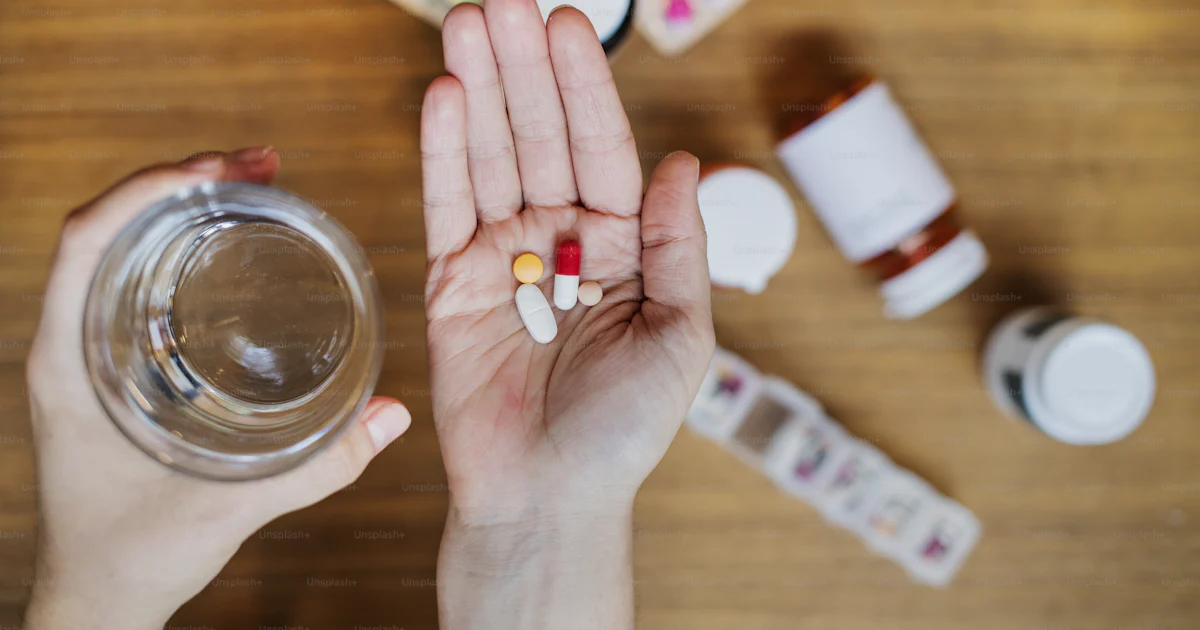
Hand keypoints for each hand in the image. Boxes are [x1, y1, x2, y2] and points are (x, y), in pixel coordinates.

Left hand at [23, 149, 412, 629]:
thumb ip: (316, 467)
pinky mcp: (113, 368)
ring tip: (254, 186)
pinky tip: (233, 247)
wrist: (98, 598)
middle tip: (259, 165)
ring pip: (124, 249)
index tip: (215, 169)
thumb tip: (392, 415)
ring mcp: (89, 353)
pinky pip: (138, 282)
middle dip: (182, 182)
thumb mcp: (226, 509)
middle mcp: (70, 344)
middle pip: (111, 228)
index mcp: (68, 363)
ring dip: (184, 208)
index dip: (146, 189)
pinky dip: (183, 248)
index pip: (86, 240)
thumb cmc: (132, 556)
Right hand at [422, 2, 713, 627]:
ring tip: (468, 22)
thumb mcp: (680, 335)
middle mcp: (563, 241)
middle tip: (503, 0)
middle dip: (524, 69)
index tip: (567, 24)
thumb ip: (681, 246)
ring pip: (491, 157)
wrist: (548, 497)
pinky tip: (444, 95)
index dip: (585, 88)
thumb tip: (683, 160)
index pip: (602, 150)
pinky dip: (444, 151)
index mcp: (625, 247)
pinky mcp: (452, 282)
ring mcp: (505, 258)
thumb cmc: (623, 429)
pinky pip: (448, 204)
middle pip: (541, 138)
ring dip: (481, 90)